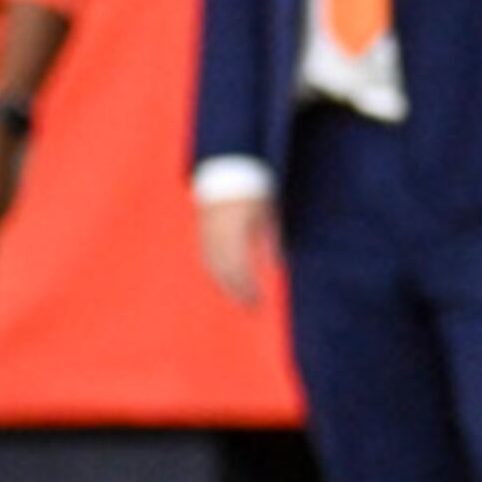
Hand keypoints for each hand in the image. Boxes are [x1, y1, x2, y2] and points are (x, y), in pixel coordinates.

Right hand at [197, 191, 278, 308]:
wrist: (228, 172)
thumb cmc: (254, 192)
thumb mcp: (268, 213)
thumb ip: (271, 239)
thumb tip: (278, 266)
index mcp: (236, 229)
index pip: (239, 267)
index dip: (248, 288)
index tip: (259, 301)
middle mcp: (218, 233)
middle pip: (225, 271)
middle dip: (238, 293)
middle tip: (252, 308)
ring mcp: (207, 233)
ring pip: (213, 267)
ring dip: (226, 286)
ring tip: (241, 300)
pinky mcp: (203, 232)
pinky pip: (207, 259)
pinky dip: (217, 274)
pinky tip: (226, 284)